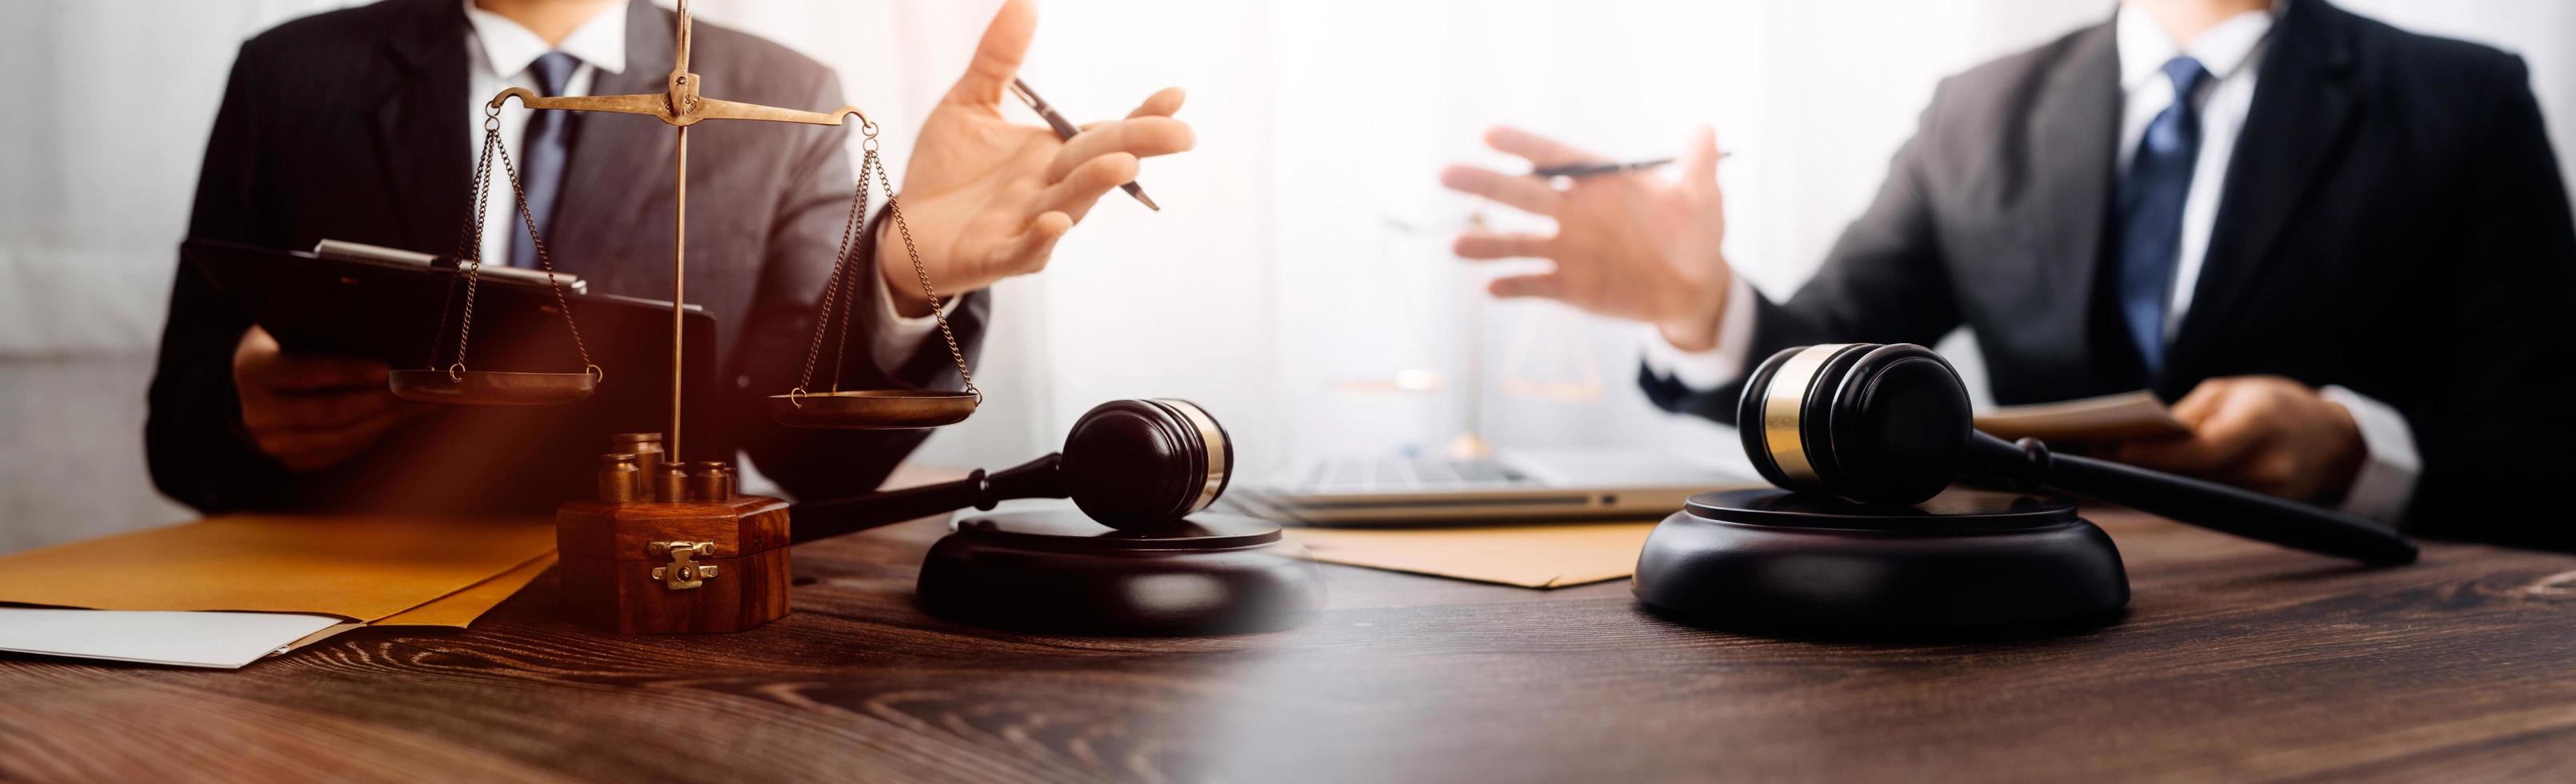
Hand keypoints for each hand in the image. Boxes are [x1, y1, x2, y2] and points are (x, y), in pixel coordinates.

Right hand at [232, 326, 418, 470]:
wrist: (250, 385)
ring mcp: (274, 442)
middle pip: (328, 412)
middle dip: (379, 400)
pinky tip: (402, 417)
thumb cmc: (280, 347)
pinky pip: (341, 451)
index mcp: (253, 369)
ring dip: (386, 420)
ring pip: (339, 437)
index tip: (385, 368)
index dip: (346, 372)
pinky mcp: (293, 460)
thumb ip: (319, 320)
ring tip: (421, 403)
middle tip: (417, 388)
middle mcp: (257, 412)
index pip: (302, 373)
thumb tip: (363, 295)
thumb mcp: (286, 328)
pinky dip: (375, 434)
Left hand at [879, 0, 1194, 314]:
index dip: (1141, 116)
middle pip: (1100, 163)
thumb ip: (998, 59)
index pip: (1106, 132)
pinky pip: (1024, 249)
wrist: (906, 230)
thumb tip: (1025, 1)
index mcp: (1053, 153)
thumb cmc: (947, 170)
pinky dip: (1042, 237)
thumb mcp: (969, 103)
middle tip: (1180, 134)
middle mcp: (1051, 188)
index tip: (1175, 96)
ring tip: (1124, 164)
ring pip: (1071, 203)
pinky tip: (1054, 220)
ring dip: (1096, 185)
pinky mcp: (995, 255)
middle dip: (1140, 146)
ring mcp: (1028, 224)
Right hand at [1438, 125, 1732, 350]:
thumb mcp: (1703, 199)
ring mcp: (1567, 250)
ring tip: (1457, 247)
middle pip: (1522, 195)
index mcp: (1599, 182)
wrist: (1693, 286)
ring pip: (1519, 243)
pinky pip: (1535, 285)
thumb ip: (1697, 167)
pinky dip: (1513, 287)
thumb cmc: (1696, 232)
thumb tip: (1705, 130)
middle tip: (1446, 174)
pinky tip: (1491, 289)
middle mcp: (1573, 212)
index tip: (1490, 135)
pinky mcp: (1569, 287)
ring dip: (1488, 244)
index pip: (1555, 158)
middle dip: (1485, 184)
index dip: (1524, 147)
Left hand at [2112, 376, 2366, 503]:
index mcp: (2261, 425)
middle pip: (2194, 478)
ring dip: (2161, 484)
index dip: (2159, 455)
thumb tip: (2140, 437)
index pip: (2202, 450)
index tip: (2118, 450)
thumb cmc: (2276, 405)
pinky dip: (2185, 493)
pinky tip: (2158, 484)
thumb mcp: (2232, 391)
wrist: (2334, 438)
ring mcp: (2272, 496)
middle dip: (2149, 470)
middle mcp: (2270, 466)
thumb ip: (2188, 416)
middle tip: (2104, 460)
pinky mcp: (2267, 514)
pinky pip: (2215, 505)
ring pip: (2200, 495)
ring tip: (2122, 470)